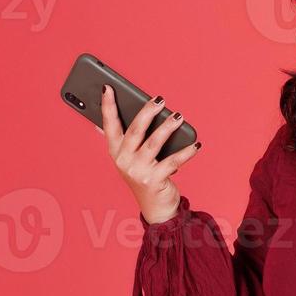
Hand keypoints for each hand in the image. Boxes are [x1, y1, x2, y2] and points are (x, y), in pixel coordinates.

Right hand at [101, 84, 201, 223]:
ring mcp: (138, 171)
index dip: (107, 106)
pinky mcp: (154, 180)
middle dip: (147, 112)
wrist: (154, 207)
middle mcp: (124, 161)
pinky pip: (173, 162)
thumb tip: (100, 123)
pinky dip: (186, 152)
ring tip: (179, 116)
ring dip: (168, 127)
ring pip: (155, 143)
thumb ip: (119, 140)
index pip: (109, 125)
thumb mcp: (128, 159)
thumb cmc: (144, 176)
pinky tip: (196, 144)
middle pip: (135, 130)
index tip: (107, 87)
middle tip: (160, 99)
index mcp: (115, 152)